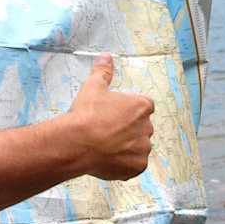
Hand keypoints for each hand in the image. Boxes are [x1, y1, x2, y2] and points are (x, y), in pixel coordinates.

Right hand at [65, 53, 153, 179]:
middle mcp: (147, 127)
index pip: (143, 106)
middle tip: (106, 132)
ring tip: (105, 147)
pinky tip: (107, 159)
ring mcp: (143, 149)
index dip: (128, 111)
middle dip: (128, 130)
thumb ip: (103, 71)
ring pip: (138, 147)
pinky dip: (123, 164)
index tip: (114, 115)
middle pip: (141, 128)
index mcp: (141, 106)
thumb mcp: (93, 87)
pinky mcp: (137, 167)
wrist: (78, 143)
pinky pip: (134, 166)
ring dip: (126, 148)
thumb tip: (106, 56)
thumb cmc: (86, 114)